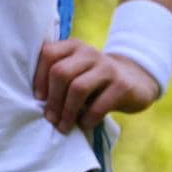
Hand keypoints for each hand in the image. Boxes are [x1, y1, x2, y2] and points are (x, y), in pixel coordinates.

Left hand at [34, 38, 160, 132]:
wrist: (135, 81)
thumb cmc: (94, 79)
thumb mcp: (77, 70)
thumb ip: (58, 75)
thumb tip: (37, 101)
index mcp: (73, 46)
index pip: (48, 54)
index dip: (39, 78)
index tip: (38, 98)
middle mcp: (89, 53)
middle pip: (61, 72)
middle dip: (53, 99)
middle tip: (50, 117)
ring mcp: (107, 68)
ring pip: (78, 88)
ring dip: (67, 111)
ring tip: (63, 126)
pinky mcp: (122, 86)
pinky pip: (98, 105)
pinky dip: (87, 118)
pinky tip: (83, 124)